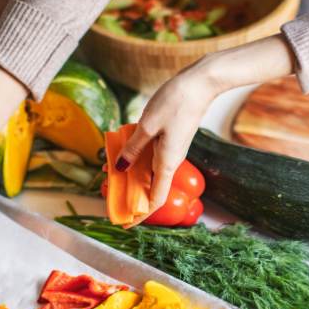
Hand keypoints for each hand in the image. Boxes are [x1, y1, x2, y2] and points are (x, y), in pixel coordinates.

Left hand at [115, 34, 295, 210]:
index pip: (155, 199)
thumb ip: (133, 147)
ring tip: (109, 172)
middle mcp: (170, 161)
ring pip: (149, 171)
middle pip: (150, 187)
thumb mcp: (148, 125)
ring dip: (131, 175)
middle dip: (130, 195)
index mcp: (167, 162)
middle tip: (108, 195)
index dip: (140, 215)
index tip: (126, 223)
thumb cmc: (176, 102)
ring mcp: (171, 151)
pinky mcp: (170, 140)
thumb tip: (120, 166)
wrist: (200, 84)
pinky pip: (151, 157)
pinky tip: (123, 152)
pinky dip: (137, 159)